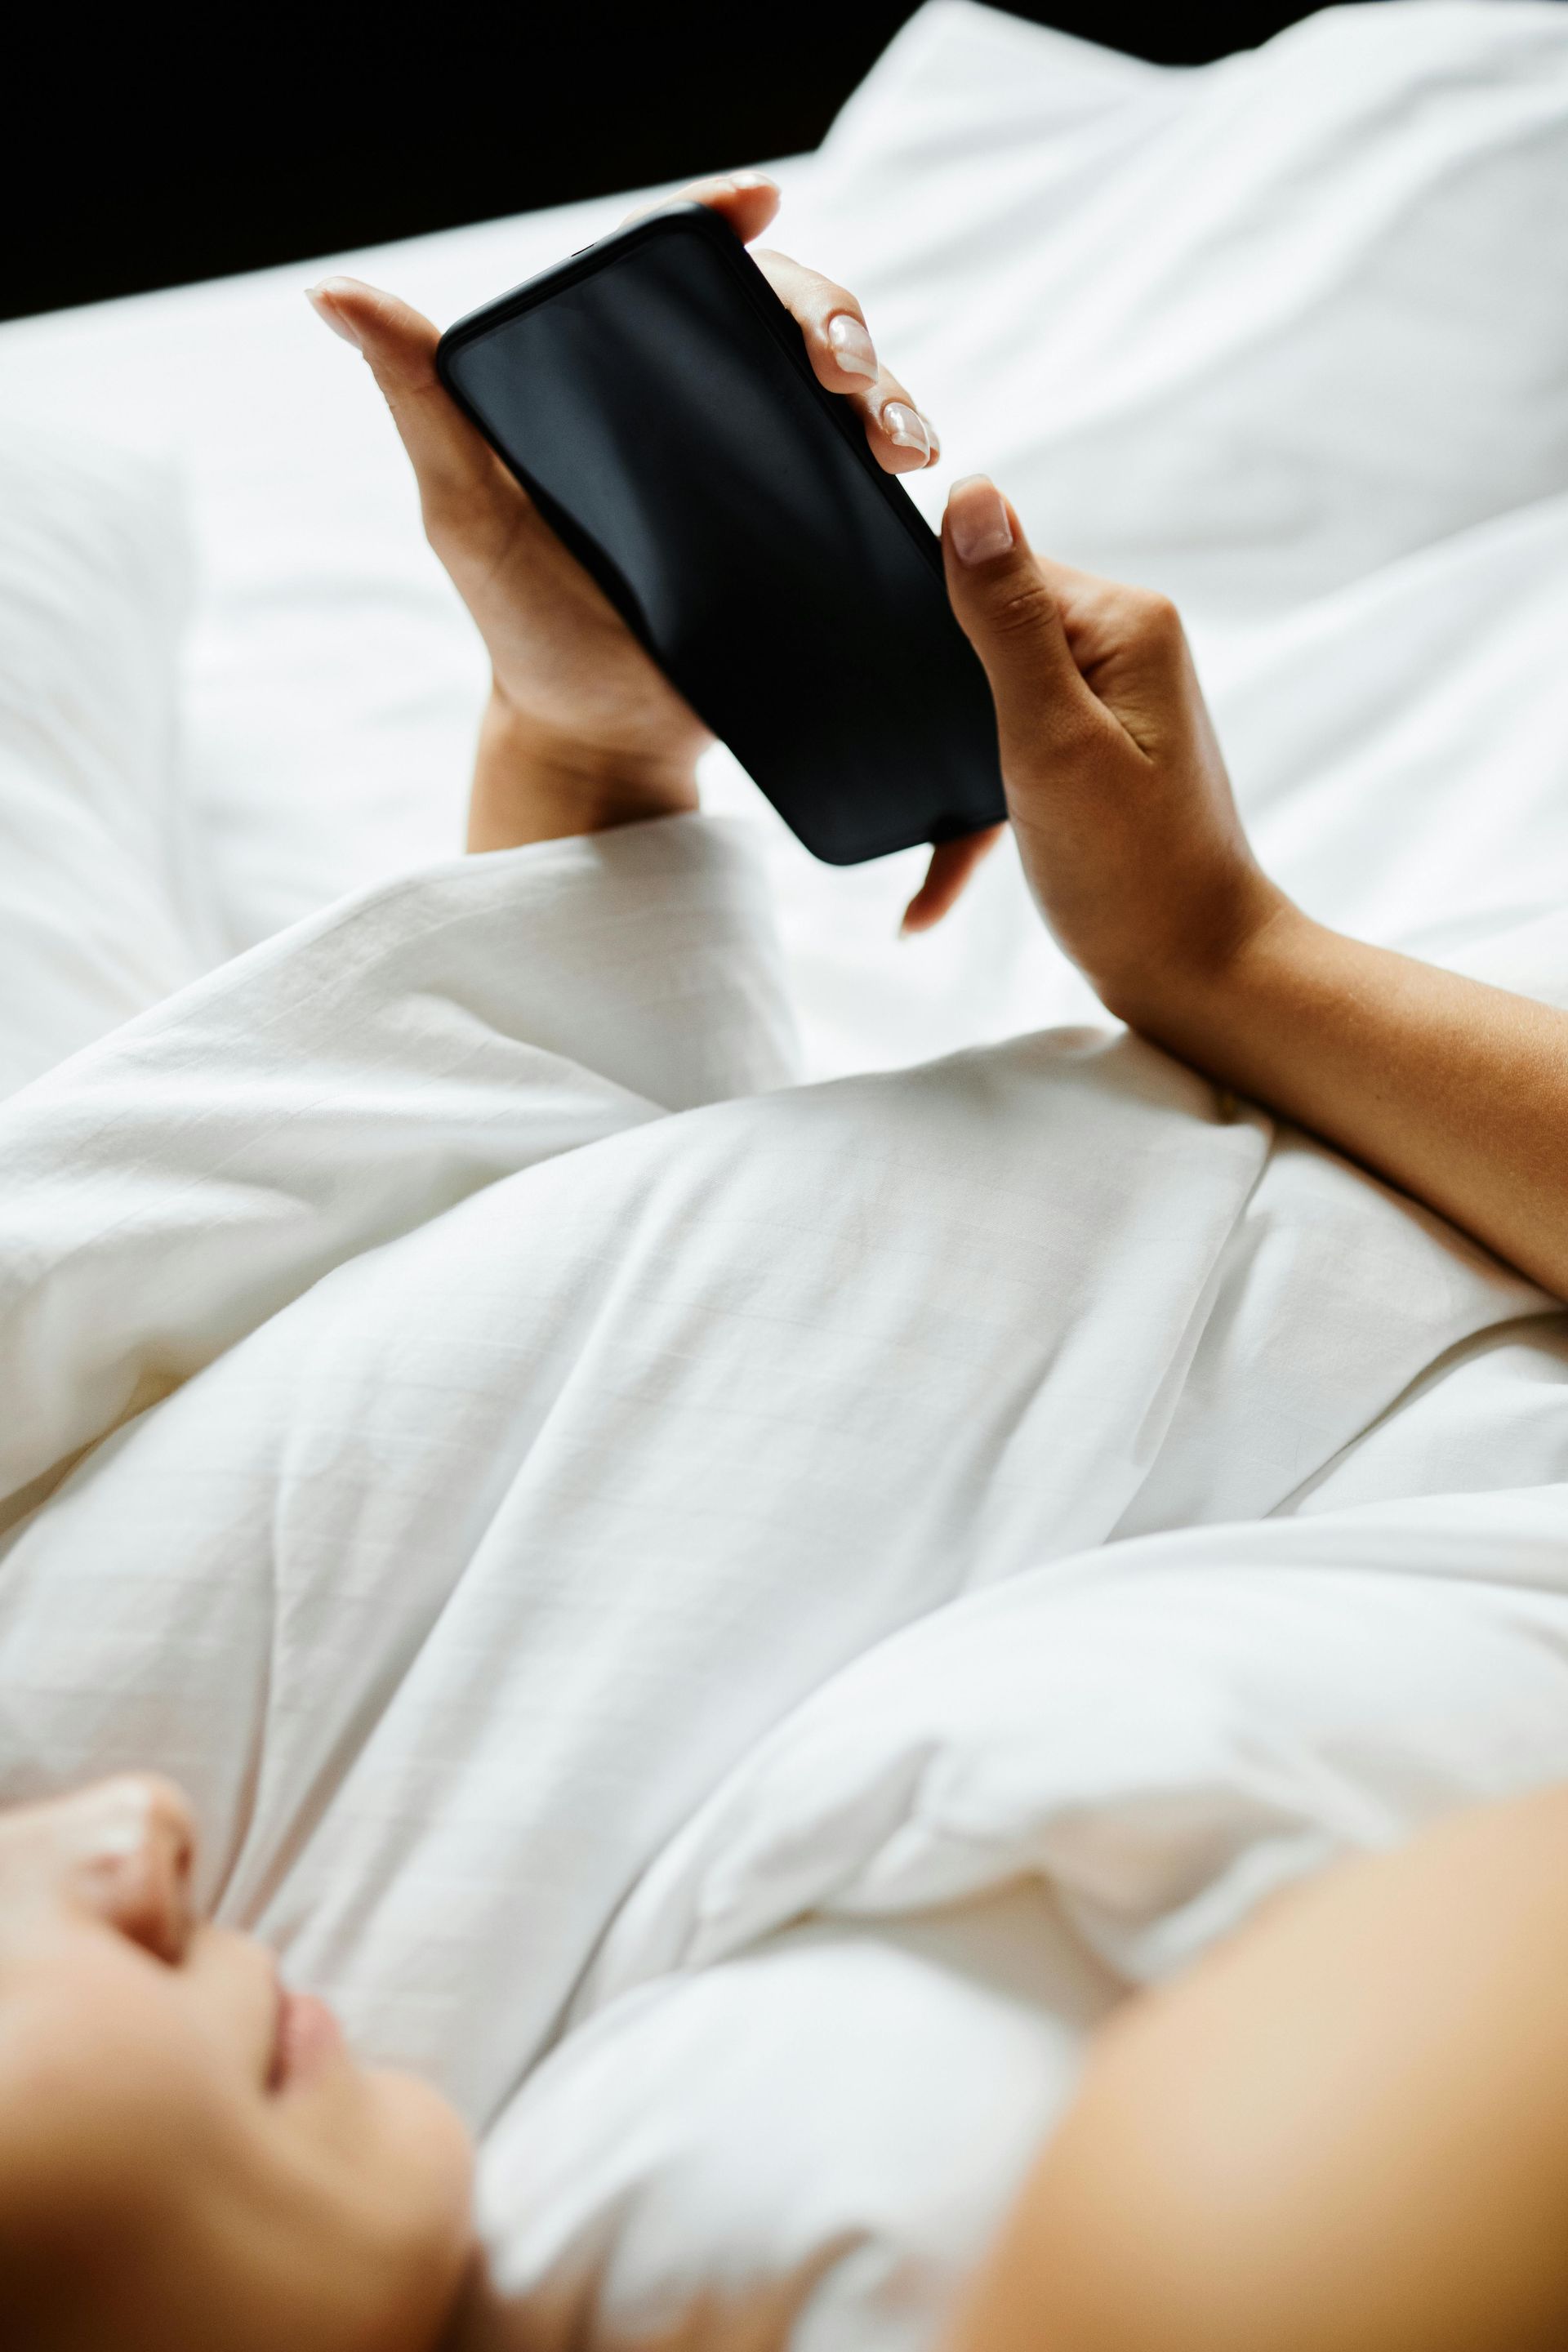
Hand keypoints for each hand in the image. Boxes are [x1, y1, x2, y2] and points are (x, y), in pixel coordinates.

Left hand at [308, 174, 982, 920]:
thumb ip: (419, 399)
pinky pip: (861, 477)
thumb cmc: (522, 623)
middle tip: (836, 364)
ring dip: (881, 385)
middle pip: (777, 316)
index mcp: (620, 381)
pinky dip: (897, 453)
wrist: (597, 739)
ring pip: (839, 388)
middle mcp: (696, 411)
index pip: (675, 273)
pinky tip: (910, 471)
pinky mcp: (806, 534)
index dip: (718, 224)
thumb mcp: (462, 509)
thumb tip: (333, 292)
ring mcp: (759, 471)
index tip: (758, 201)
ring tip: (886, 432)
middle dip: (827, 314)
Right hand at [939, 473, 1279, 1026]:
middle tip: (908, 765)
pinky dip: (971, 823)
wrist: (1196, 977)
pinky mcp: (1097, 756)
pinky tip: (926, 901)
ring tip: (928, 853)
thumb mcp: (1049, 739)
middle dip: (935, 698)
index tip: (897, 682)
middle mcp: (1127, 645)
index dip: (936, 617)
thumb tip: (970, 494)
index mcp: (1124, 621)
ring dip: (947, 772)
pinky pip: (1010, 760)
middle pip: (988, 629)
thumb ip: (1006, 621)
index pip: (999, 565)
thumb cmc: (1129, 871)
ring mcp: (1114, 703)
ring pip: (988, 701)